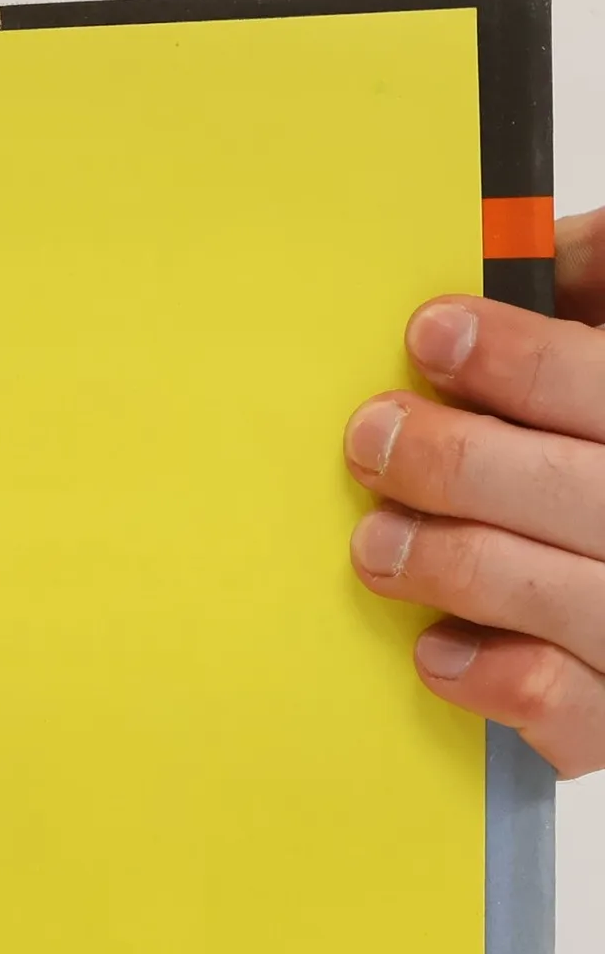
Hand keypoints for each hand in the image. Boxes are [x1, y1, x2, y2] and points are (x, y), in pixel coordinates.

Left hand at [346, 207, 604, 776]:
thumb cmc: (600, 471)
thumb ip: (597, 305)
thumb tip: (540, 245)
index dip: (525, 358)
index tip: (432, 331)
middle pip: (586, 491)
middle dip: (464, 459)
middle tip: (372, 437)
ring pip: (564, 596)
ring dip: (455, 564)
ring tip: (376, 546)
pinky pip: (565, 707)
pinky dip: (491, 678)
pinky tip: (434, 652)